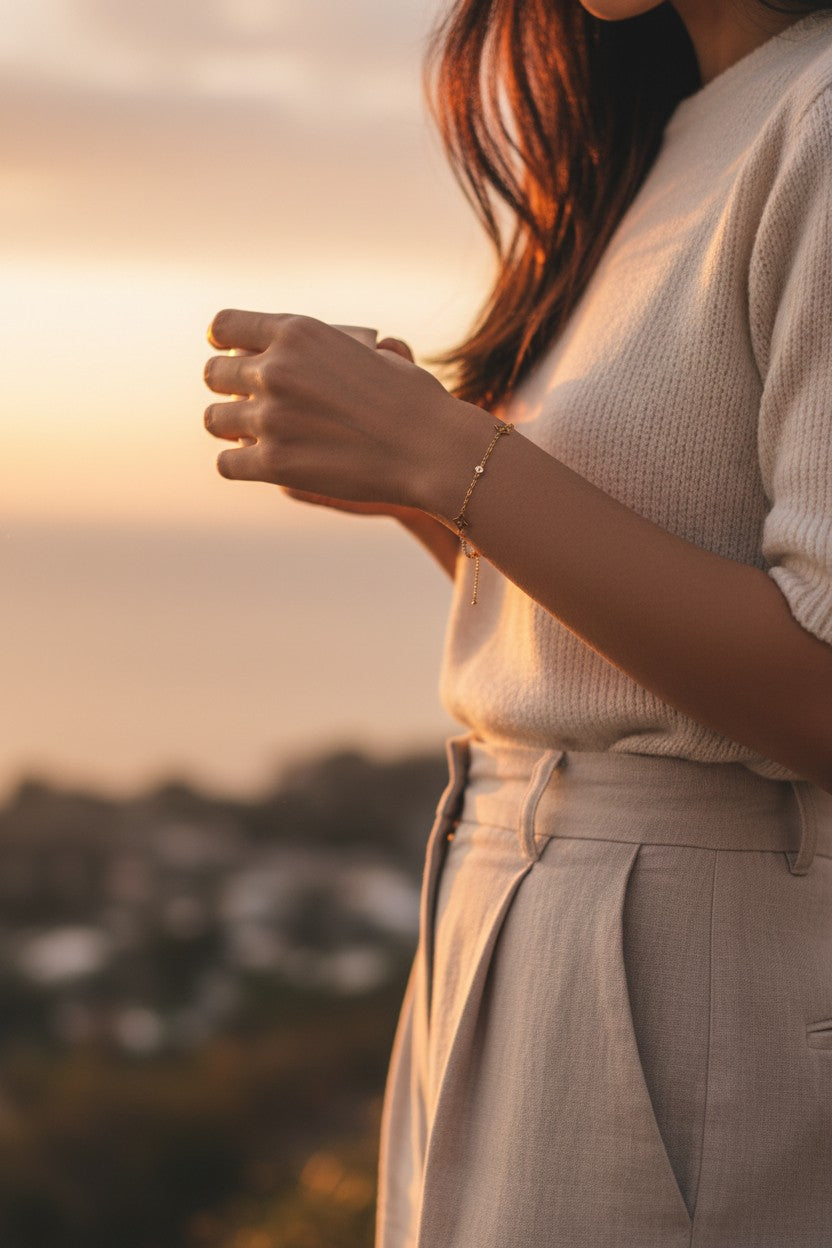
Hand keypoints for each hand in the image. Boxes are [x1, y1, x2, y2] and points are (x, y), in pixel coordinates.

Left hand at [202, 311, 455, 511]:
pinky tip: (254, 465)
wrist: (430, 448)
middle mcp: (274, 370)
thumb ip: (328, 351)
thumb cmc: (412, 400)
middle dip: (226, 387)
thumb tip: (307, 356)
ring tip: (247, 435)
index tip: (228, 354)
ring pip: (214, 420)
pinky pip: (227, 463)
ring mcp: (270, 418)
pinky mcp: (273, 464)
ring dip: (229, 426)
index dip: (221, 342)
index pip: (223, 327)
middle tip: (243, 401)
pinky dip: (238, 464)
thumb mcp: (367, 351)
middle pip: (214, 374)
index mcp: (296, 332)